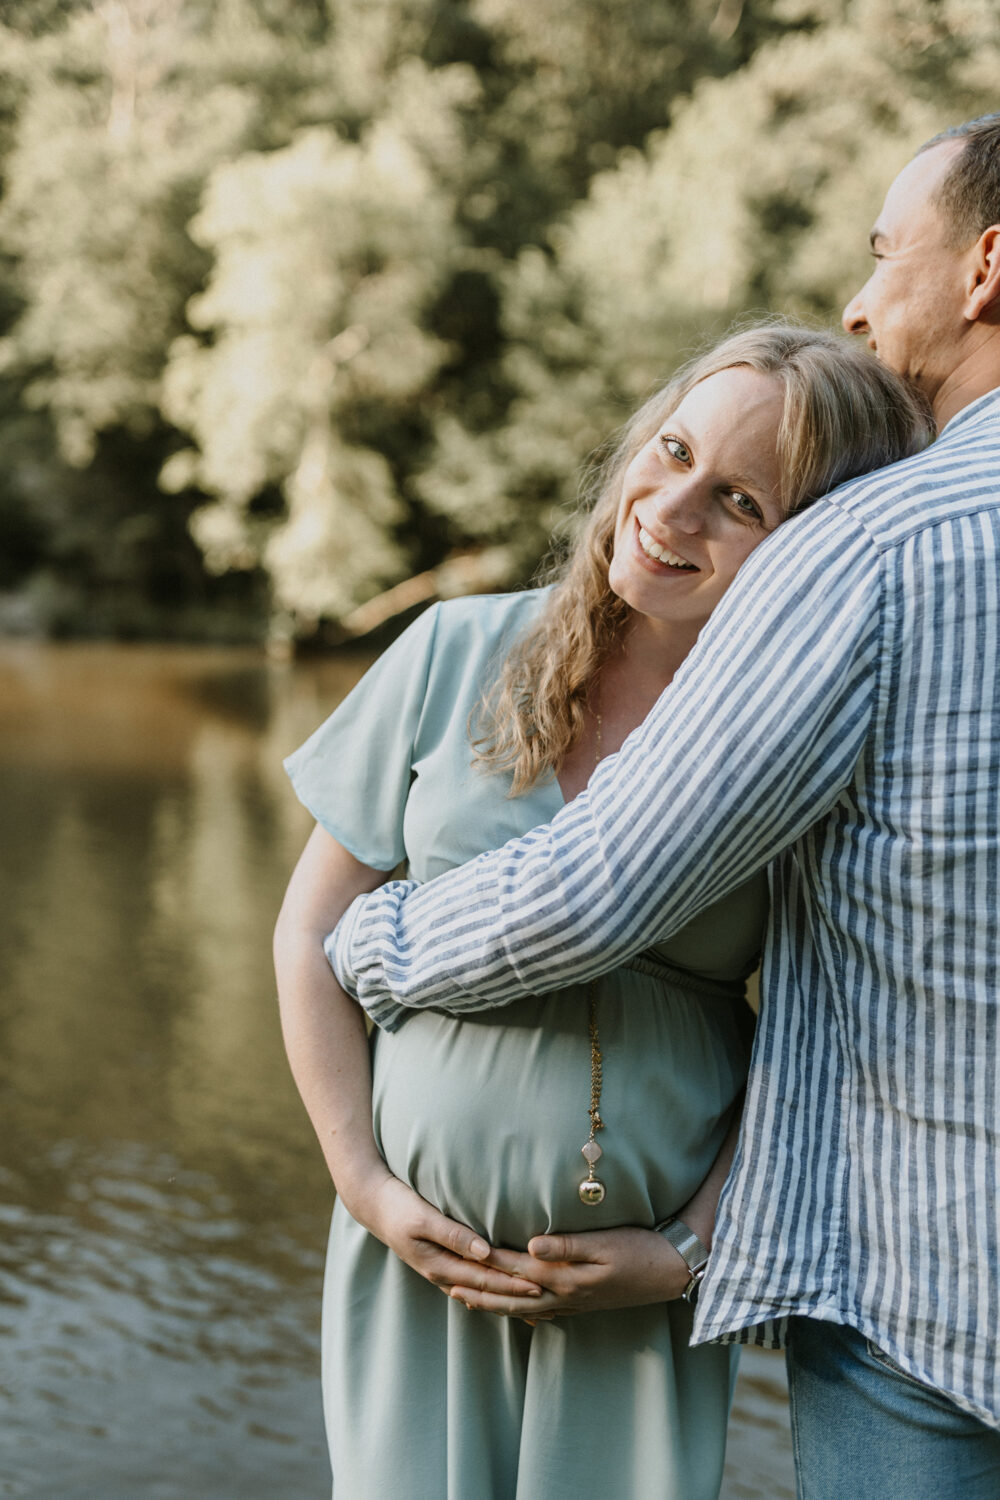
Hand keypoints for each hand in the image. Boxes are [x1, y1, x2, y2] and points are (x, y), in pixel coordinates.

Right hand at [348, 1169, 543, 1300]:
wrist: (374, 1205)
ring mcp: (444, 1272)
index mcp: (440, 1266)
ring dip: (510, 1300)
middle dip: (519, 1299)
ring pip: (483, 1292)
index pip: (485, 1280)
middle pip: (488, 1291)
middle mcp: (444, 1275)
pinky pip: (475, 1283)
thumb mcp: (424, 1218)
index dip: (513, 1285)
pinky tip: (510, 1296)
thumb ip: (454, 1234)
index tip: (540, 1287)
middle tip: (552, 1305)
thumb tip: (484, 1251)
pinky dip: (496, 1291)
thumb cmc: (399, 1206)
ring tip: (539, 1309)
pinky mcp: (445, 1264)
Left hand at [449, 1226, 691, 1319]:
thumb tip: (530, 1244)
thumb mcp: (606, 1243)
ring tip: (466, 1299)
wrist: (673, 1271)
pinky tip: (513, 1310)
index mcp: (565, 1277)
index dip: (486, 1261)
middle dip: (480, 1290)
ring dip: (494, 1304)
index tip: (459, 1254)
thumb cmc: (641, 1249)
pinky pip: (541, 1311)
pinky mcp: (583, 1303)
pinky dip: (520, 1310)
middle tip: (447, 1283)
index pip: (516, 1268)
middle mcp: (564, 1295)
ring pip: (523, 1308)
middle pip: (512, 1295)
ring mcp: (574, 1303)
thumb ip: (567, 1245)